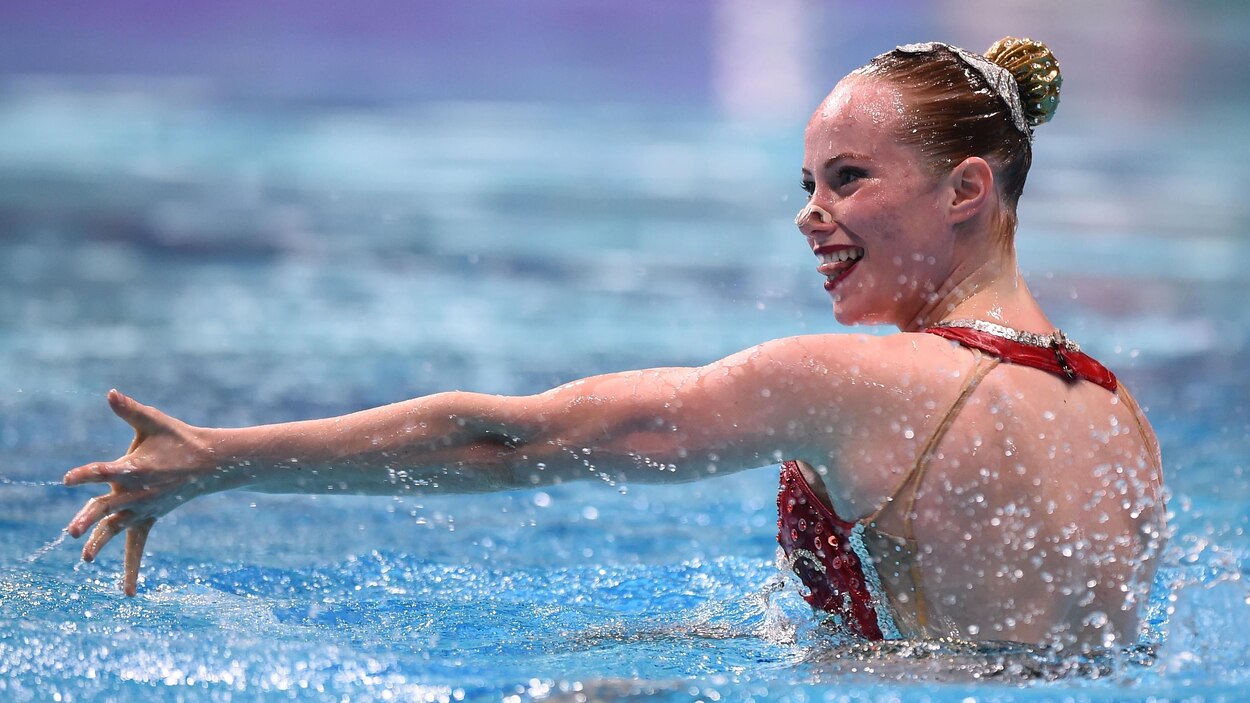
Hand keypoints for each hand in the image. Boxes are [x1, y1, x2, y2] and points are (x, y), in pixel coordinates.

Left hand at [64, 390, 221, 595]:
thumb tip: (110, 393)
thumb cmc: (179, 439)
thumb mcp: (154, 422)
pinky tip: (127, 593)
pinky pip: (138, 547)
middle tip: (71, 532)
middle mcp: (138, 492)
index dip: (86, 475)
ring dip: (101, 542)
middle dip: (90, 520)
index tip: (68, 480)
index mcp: (135, 468)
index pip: (105, 472)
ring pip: (118, 529)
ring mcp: (145, 509)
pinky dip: (131, 570)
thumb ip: (129, 409)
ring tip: (83, 557)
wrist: (211, 463)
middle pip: (108, 507)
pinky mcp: (150, 518)